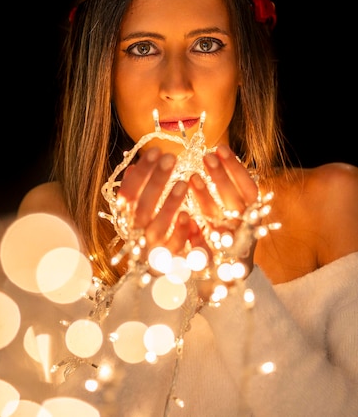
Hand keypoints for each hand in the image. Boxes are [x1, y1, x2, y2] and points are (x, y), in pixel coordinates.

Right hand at [117, 147, 195, 255]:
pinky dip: (180, 233)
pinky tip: (189, 216)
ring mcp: (152, 250)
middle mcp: (136, 235)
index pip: (128, 193)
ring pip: (158, 227)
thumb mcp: (140, 212)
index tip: (156, 150)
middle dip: (155, 181)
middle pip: (142, 207)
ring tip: (183, 182)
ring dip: (169, 205)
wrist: (155, 280)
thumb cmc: (150, 234)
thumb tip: (131, 165)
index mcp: (127, 220)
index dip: (140, 172)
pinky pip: (175, 249)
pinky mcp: (170, 263)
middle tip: (171, 157)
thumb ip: (136, 191)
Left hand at [189, 144, 259, 275]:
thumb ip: (224, 194)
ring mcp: (229, 251)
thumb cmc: (223, 244)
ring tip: (192, 177)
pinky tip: (184, 218)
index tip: (220, 148)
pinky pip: (203, 250)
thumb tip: (212, 158)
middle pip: (236, 203)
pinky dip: (194, 233)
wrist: (219, 288)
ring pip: (219, 222)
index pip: (250, 190)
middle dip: (221, 177)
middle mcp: (245, 233)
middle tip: (206, 155)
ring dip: (206, 199)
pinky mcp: (212, 268)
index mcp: (251, 220)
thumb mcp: (227, 218)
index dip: (236, 169)